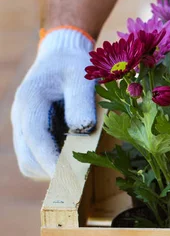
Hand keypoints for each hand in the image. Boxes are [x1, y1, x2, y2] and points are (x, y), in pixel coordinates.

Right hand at [11, 28, 95, 179]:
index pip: (36, 139)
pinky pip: (39, 157)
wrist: (62, 56)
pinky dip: (54, 163)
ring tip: (80, 165)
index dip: (51, 161)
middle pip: (28, 159)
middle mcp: (21, 117)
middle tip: (82, 178)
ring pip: (31, 162)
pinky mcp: (33, 134)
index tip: (69, 178)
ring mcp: (24, 127)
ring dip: (52, 169)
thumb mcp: (81, 77)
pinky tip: (75, 157)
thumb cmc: (74, 65)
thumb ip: (81, 101)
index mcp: (30, 101)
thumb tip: (81, 128)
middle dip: (52, 172)